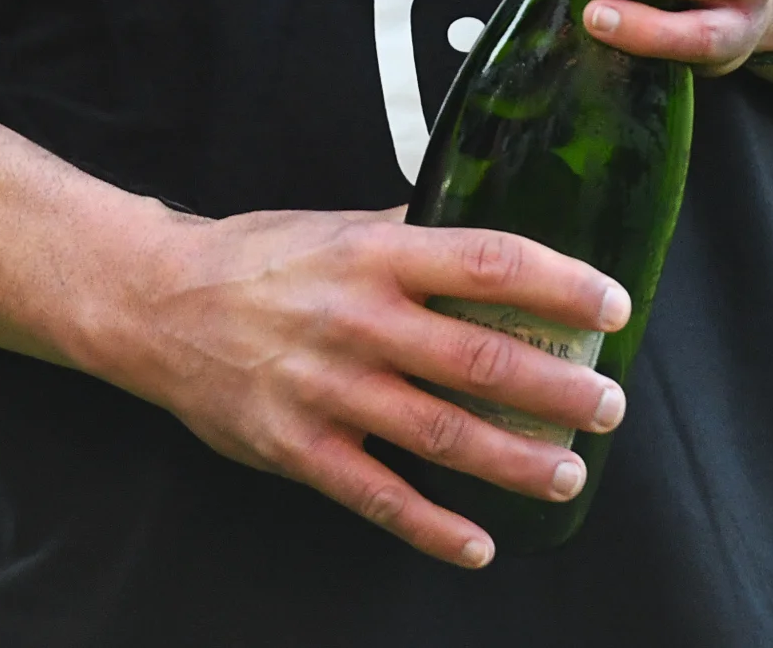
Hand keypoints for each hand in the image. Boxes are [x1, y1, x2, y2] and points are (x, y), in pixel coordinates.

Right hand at [99, 206, 630, 568]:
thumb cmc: (261, 258)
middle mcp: (359, 318)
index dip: (559, 284)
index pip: (488, 261)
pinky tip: (481, 545)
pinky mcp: (299, 448)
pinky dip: (435, 528)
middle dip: (558, 387)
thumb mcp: (339, 228)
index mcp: (376, 253)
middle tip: (610, 405)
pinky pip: (379, 497)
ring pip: (442, 433)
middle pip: (480, 357)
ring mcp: (329, 388)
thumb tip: (484, 230)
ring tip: (568, 471)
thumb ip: (410, 234)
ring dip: (515, 460)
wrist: (159, 303)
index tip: (613, 303)